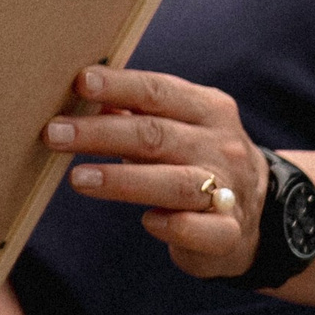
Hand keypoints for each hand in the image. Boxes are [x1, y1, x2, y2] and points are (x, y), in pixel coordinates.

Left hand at [45, 66, 270, 279]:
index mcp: (207, 110)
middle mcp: (221, 146)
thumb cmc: (196, 159)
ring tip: (78, 178)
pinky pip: (202, 229)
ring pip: (176, 182)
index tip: (79, 82)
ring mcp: (229, 190)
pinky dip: (175, 225)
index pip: (158, 92)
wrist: (261, 213)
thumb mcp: (176, 126)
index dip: (119, 86)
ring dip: (124, 180)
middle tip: (53, 132)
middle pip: (156, 135)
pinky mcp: (228, 233)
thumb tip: (83, 91)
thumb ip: (136, 112)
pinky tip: (148, 222)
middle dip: (101, 133)